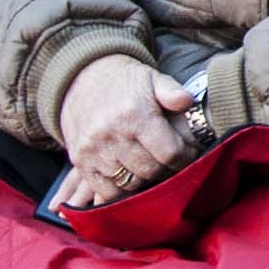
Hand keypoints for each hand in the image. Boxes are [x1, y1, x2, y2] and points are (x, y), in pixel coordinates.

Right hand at [52, 55, 195, 206]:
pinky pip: (107, 190)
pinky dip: (121, 188)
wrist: (82, 79)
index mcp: (134, 114)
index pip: (169, 153)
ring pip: (130, 183)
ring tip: (150, 164)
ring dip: (144, 178)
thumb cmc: (124, 81)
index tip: (188, 153)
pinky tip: (129, 173)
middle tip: (170, 160)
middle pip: (150, 170)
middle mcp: (111, 134)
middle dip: (166, 168)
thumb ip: (173, 92)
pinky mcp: (80, 161)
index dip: (184, 157)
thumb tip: (188, 102)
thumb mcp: (152, 78)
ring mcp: (93, 150)